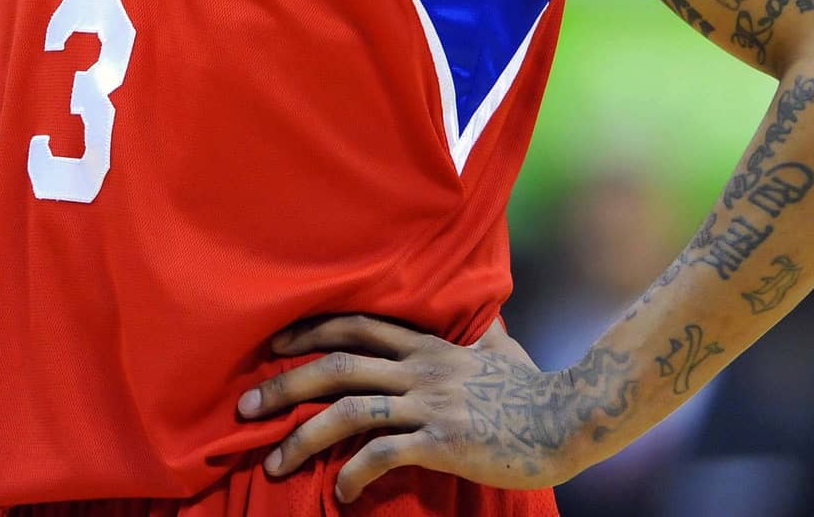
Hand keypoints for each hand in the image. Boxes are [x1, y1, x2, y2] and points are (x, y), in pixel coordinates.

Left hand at [237, 314, 626, 501]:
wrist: (570, 418)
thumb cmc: (534, 389)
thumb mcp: (499, 350)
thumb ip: (477, 336)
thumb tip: (483, 320)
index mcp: (427, 346)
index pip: (355, 325)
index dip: (308, 332)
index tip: (271, 347)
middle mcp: (420, 368)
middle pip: (336, 365)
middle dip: (284, 387)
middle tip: (243, 409)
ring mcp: (430, 403)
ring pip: (349, 411)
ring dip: (303, 437)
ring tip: (274, 464)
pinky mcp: (442, 439)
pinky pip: (383, 453)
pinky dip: (354, 472)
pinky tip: (342, 492)